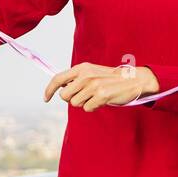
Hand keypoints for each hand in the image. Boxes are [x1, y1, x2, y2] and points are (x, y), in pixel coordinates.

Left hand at [43, 62, 158, 111]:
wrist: (132, 79)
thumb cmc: (109, 79)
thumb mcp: (91, 72)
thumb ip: (76, 78)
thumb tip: (59, 89)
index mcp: (81, 68)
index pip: (58, 78)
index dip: (49, 90)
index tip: (45, 98)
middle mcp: (85, 75)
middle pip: (64, 95)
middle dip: (72, 99)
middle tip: (84, 96)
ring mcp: (93, 85)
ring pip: (75, 103)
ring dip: (84, 103)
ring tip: (95, 97)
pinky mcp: (101, 95)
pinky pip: (87, 108)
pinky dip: (93, 107)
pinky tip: (102, 101)